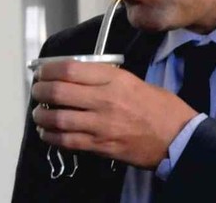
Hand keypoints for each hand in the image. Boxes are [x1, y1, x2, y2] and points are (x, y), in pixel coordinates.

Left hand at [31, 60, 197, 168]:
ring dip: (41, 116)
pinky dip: (51, 137)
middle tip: (37, 91)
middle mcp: (104, 100)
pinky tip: (46, 132)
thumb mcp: (132, 79)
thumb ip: (103, 75)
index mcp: (113, 79)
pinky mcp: (101, 145)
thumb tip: (72, 74)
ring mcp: (101, 124)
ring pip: (58, 119)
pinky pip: (67, 141)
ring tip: (38, 113)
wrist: (178, 138)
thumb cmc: (157, 106)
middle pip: (58, 92)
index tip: (41, 72)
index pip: (69, 69)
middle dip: (40, 91)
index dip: (48, 70)